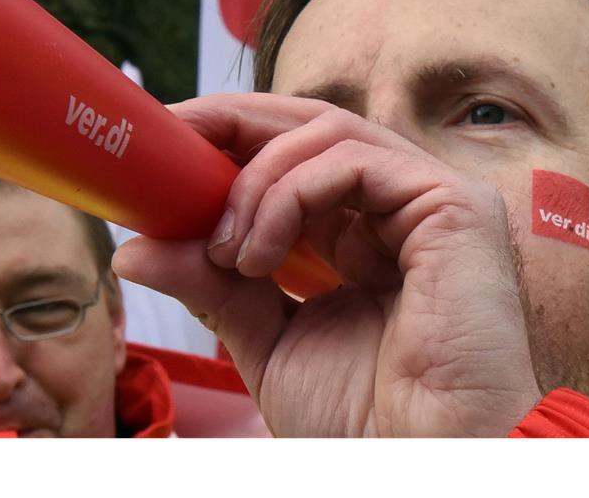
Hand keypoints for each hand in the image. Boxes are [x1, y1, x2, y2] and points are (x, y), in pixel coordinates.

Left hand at [113, 93, 542, 436]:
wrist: (421, 468)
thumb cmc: (366, 421)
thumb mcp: (264, 339)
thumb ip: (209, 285)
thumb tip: (132, 251)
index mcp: (362, 232)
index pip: (293, 156)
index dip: (229, 139)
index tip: (164, 148)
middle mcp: (398, 206)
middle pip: (308, 126)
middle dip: (230, 126)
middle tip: (171, 143)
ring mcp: (430, 199)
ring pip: (326, 133)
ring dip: (255, 181)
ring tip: (226, 250)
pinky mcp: (455, 204)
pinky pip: (353, 160)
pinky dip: (289, 192)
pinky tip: (259, 254)